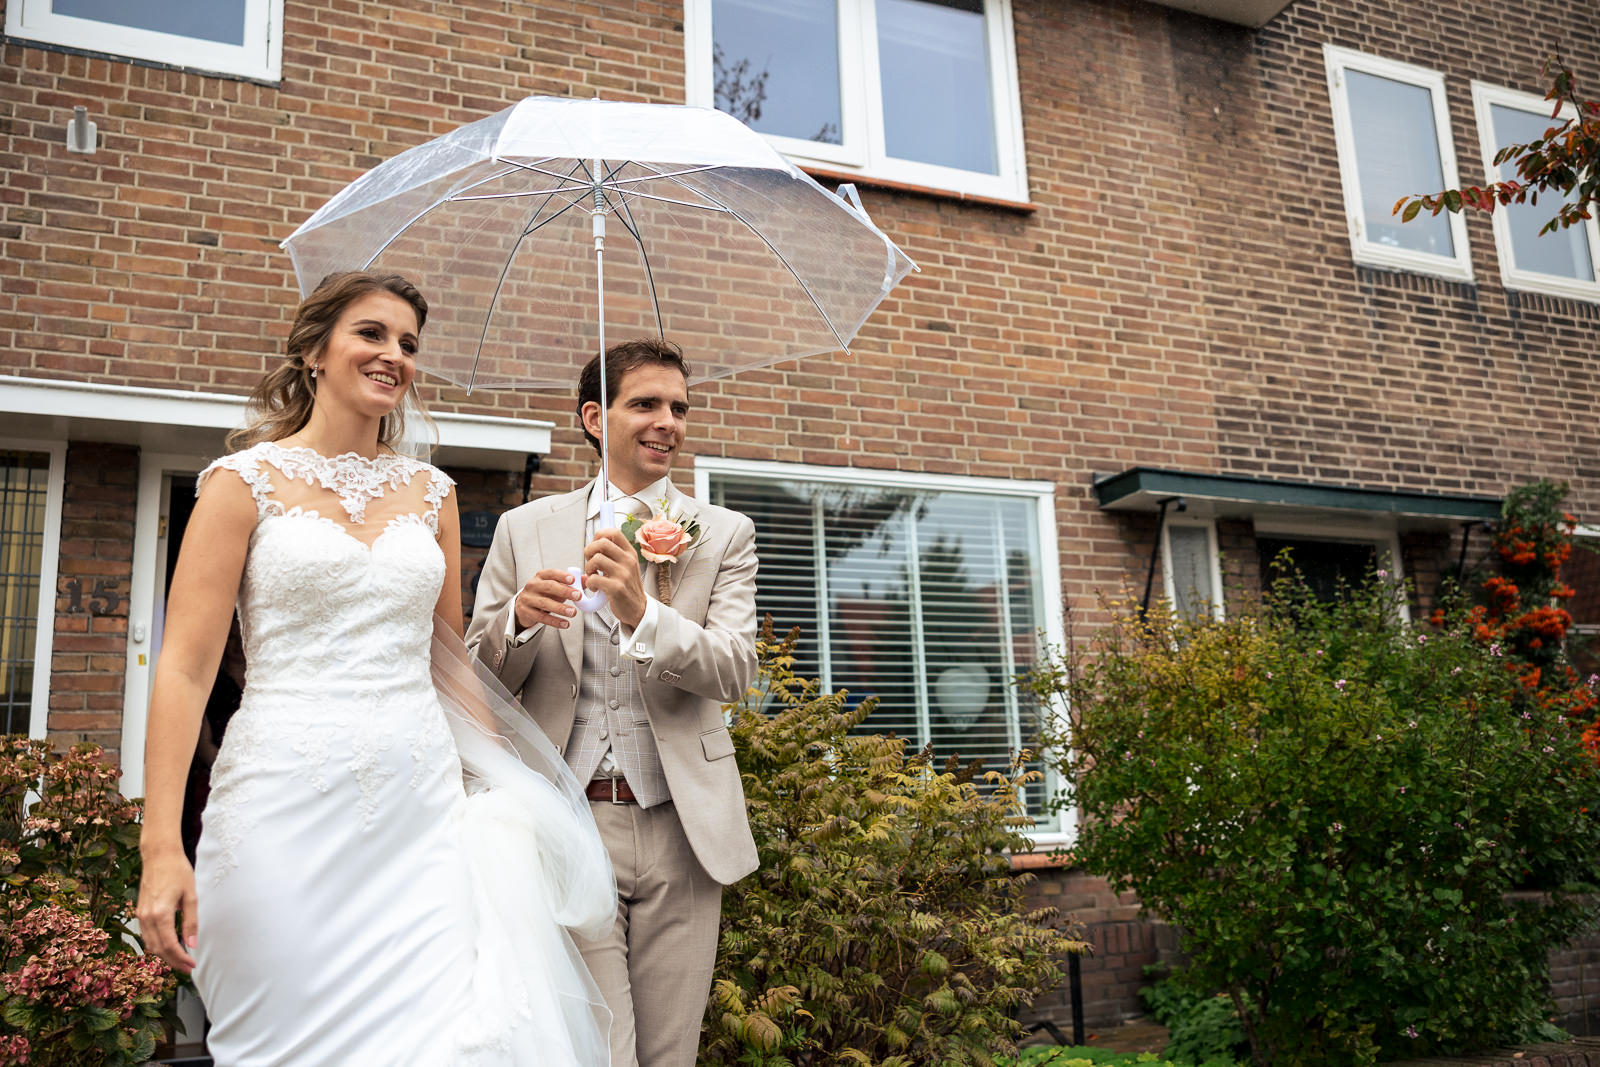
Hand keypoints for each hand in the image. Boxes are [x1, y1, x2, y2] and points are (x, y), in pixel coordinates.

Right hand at [136, 849, 197, 973]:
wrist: (159, 855)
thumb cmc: (178, 871)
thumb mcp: (191, 896)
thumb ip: (191, 922)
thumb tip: (192, 945)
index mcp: (160, 913)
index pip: (169, 945)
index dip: (180, 958)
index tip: (192, 965)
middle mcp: (146, 917)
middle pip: (158, 949)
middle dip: (173, 961)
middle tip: (187, 968)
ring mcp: (140, 915)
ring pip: (150, 944)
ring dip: (164, 955)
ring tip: (180, 960)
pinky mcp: (140, 912)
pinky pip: (146, 935)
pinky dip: (156, 944)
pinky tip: (169, 946)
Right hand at [513, 567, 582, 629]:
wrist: (523, 606)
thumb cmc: (543, 594)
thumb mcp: (556, 587)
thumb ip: (571, 583)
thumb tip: (586, 579)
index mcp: (540, 576)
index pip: (551, 573)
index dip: (562, 575)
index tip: (573, 579)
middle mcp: (533, 585)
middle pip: (549, 587)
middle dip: (565, 591)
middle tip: (578, 596)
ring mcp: (528, 599)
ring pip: (545, 603)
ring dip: (561, 608)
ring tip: (573, 612)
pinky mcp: (526, 612)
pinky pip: (542, 617)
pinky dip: (555, 621)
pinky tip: (565, 624)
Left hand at [584, 528, 646, 627]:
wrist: (638, 609)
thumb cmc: (627, 587)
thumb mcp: (625, 567)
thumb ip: (611, 556)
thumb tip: (589, 549)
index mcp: (630, 553)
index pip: (613, 532)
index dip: (599, 536)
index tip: (595, 547)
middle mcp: (628, 561)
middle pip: (602, 543)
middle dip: (589, 551)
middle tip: (590, 562)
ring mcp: (623, 574)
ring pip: (596, 559)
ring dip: (588, 568)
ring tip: (592, 576)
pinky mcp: (616, 588)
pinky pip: (594, 579)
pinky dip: (589, 583)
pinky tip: (595, 588)